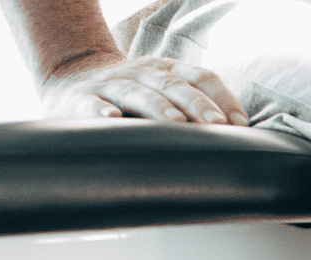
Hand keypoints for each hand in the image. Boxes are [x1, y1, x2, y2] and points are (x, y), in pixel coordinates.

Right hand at [40, 52, 248, 125]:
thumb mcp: (164, 91)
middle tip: (215, 125)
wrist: (70, 79)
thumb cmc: (133, 95)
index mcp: (167, 71)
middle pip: (173, 84)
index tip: (240, 124)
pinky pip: (90, 104)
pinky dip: (100, 111)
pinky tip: (110, 119)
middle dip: (196, 103)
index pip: (200, 76)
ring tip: (175, 123)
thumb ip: (196, 107)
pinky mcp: (80, 99)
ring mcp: (111, 85)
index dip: (222, 97)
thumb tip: (240, 136)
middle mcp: (142, 73)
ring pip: (137, 93)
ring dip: (158, 107)